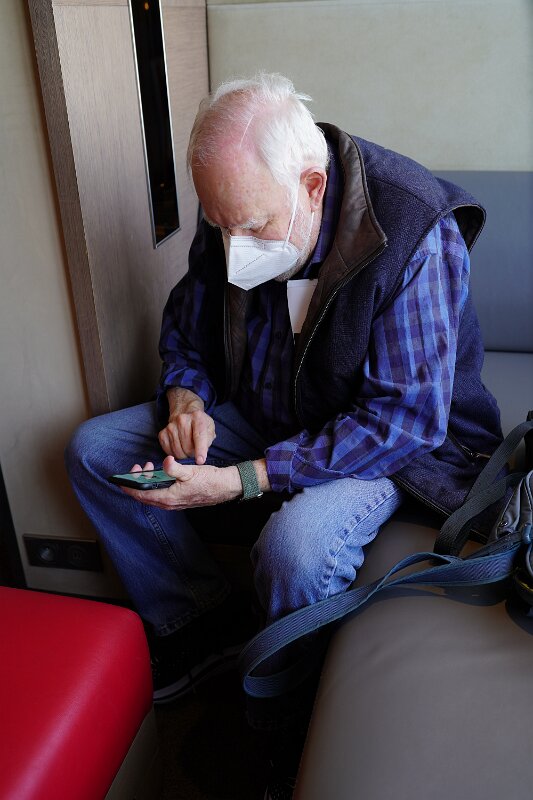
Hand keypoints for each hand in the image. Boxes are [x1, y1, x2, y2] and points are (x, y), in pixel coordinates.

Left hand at [121, 456, 241, 510]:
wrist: (225, 487)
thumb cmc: (209, 480)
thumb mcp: (190, 471)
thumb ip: (174, 468)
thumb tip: (164, 462)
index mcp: (169, 498)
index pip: (141, 495)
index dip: (128, 487)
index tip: (120, 479)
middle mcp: (169, 503)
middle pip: (145, 496)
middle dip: (137, 482)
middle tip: (138, 467)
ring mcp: (174, 503)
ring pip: (153, 495)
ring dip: (147, 483)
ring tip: (149, 468)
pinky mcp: (179, 500)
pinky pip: (161, 495)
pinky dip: (156, 485)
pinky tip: (160, 474)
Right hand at [158, 388, 214, 464]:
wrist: (184, 413)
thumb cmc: (199, 424)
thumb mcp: (209, 428)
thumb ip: (208, 440)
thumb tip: (200, 456)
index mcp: (197, 417)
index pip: (199, 436)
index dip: (200, 449)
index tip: (200, 461)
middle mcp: (182, 420)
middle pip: (187, 447)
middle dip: (192, 454)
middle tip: (195, 452)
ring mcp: (171, 426)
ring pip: (178, 451)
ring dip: (184, 455)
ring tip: (187, 450)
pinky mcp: (162, 433)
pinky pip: (168, 450)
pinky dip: (174, 454)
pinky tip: (179, 448)